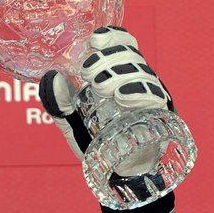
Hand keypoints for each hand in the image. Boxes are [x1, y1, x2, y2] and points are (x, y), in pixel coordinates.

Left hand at [39, 26, 171, 174]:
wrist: (117, 175)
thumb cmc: (96, 145)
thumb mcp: (71, 123)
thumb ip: (59, 104)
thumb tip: (51, 77)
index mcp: (118, 76)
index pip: (121, 45)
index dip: (111, 37)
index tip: (94, 41)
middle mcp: (137, 81)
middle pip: (130, 55)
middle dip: (109, 58)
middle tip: (88, 72)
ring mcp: (151, 96)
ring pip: (142, 72)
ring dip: (120, 74)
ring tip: (101, 86)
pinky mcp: (163, 114)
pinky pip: (156, 96)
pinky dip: (139, 92)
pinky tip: (122, 96)